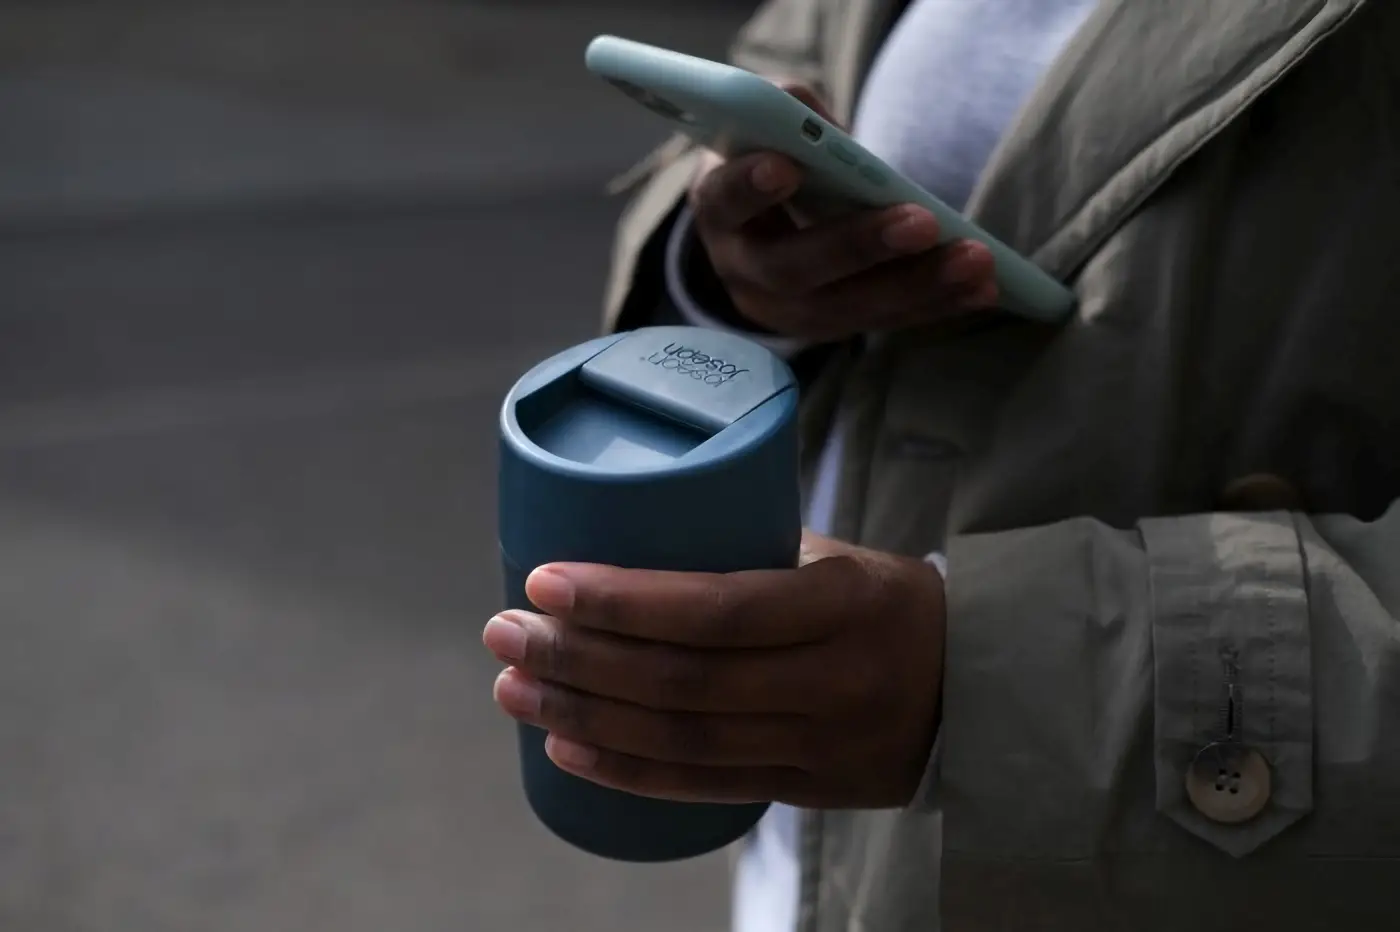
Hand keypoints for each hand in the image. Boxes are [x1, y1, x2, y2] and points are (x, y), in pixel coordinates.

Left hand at [482, 531, 944, 808]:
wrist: (979, 688)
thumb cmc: (886, 601)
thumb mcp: (837, 558)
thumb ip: (748, 554)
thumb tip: (630, 536)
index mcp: (844, 602)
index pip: (719, 606)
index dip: (623, 601)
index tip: (546, 580)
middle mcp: (833, 680)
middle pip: (683, 681)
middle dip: (577, 658)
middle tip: (504, 633)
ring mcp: (820, 744)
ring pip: (682, 741)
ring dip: (583, 716)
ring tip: (512, 691)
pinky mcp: (806, 788)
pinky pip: (704, 788)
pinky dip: (626, 771)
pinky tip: (565, 750)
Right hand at [688, 85, 997, 341]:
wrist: (764, 224)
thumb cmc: (773, 160)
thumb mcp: (767, 131)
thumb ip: (785, 115)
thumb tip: (807, 115)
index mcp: (720, 212)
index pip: (725, 201)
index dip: (750, 187)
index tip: (787, 167)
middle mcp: (744, 272)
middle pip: (795, 270)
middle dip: (861, 246)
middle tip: (923, 222)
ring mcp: (785, 311)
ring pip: (847, 309)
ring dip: (918, 286)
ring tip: (976, 261)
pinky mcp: (830, 329)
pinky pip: (883, 322)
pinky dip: (936, 305)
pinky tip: (983, 289)